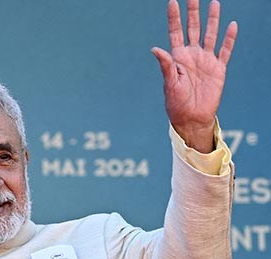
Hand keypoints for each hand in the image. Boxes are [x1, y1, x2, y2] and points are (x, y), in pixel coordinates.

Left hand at [152, 0, 237, 152]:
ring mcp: (205, 61)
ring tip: (214, 3)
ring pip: (210, 35)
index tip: (172, 2)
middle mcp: (191, 56)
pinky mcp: (218, 69)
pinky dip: (229, 38)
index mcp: (177, 58)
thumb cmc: (176, 104)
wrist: (191, 118)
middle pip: (193, 29)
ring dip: (212, 20)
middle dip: (193, 12)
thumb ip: (166, 65)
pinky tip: (232, 26)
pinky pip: (225, 50)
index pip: (175, 32)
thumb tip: (155, 49)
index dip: (174, 18)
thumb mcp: (169, 84)